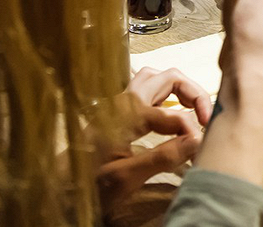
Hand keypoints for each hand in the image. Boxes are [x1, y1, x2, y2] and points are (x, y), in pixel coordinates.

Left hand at [96, 67, 212, 215]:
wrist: (55, 186)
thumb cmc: (86, 183)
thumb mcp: (125, 178)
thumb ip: (162, 158)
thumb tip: (198, 140)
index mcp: (127, 115)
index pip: (175, 114)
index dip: (193, 131)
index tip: (202, 150)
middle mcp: (124, 102)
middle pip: (168, 77)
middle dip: (194, 93)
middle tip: (207, 117)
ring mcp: (119, 104)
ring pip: (156, 78)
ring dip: (179, 89)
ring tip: (193, 110)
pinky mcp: (116, 112)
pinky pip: (146, 90)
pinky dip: (166, 95)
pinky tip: (171, 114)